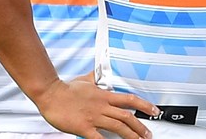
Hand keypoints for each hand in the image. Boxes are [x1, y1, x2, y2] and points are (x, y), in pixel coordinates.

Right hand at [34, 73, 160, 138]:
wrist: (50, 94)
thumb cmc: (66, 88)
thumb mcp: (85, 80)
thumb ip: (95, 79)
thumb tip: (99, 73)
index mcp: (104, 95)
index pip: (129, 99)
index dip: (144, 105)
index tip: (154, 111)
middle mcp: (102, 106)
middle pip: (127, 117)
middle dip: (140, 127)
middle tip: (148, 134)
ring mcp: (93, 117)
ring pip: (118, 127)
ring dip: (131, 135)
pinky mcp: (83, 127)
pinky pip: (98, 137)